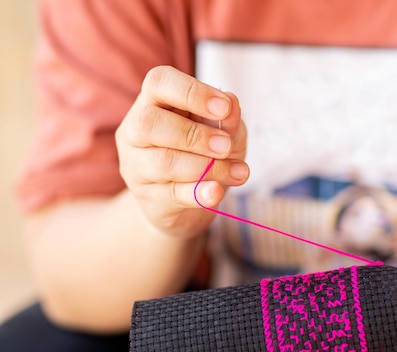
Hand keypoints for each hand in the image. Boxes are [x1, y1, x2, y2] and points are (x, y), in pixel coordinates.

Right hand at [116, 65, 247, 237]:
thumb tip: (232, 104)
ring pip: (162, 162)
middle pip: (149, 123)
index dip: (191, 92)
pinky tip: (216, 192)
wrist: (191, 201)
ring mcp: (137, 167)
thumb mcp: (226, 132)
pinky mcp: (148, 198)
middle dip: (194, 135)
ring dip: (206, 167)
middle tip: (225, 146)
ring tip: (238, 172)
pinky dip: (198, 193)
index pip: (159, 82)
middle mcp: (135, 131)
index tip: (224, 107)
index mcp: (154, 101)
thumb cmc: (207, 153)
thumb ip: (228, 120)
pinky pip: (171, 194)